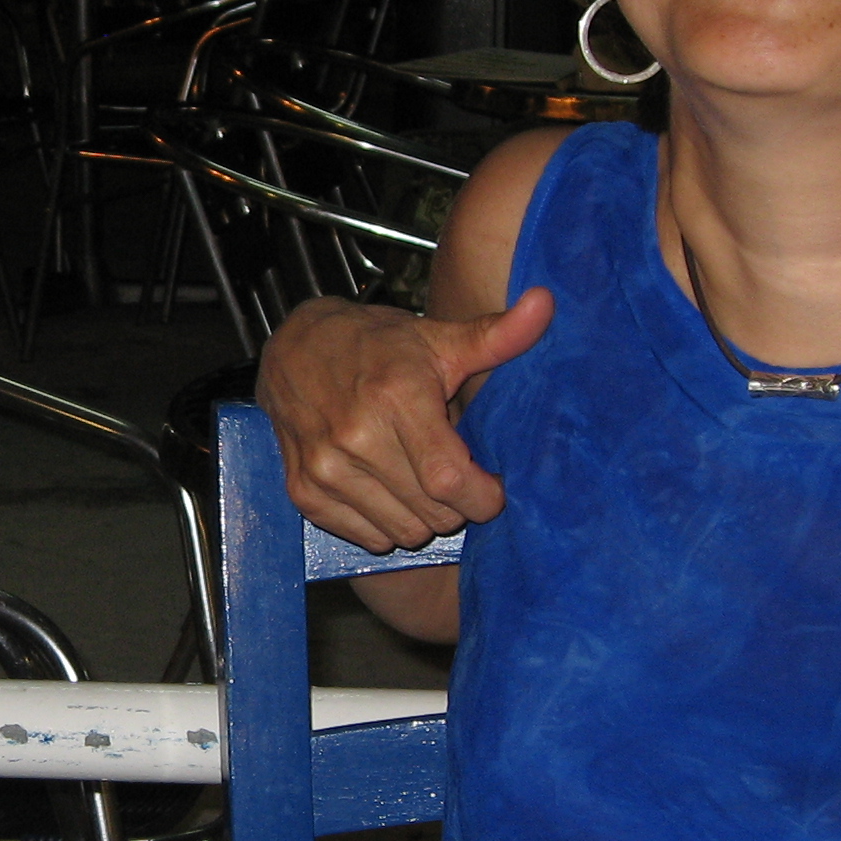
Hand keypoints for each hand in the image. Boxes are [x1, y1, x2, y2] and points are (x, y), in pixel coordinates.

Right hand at [255, 290, 553, 550]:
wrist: (294, 350)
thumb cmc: (376, 346)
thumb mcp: (438, 339)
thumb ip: (496, 336)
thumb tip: (546, 303)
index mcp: (396, 397)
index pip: (450, 480)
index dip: (483, 497)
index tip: (492, 488)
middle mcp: (356, 436)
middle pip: (432, 512)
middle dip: (457, 505)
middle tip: (453, 476)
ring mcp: (325, 467)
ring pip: (402, 531)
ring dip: (422, 517)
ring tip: (419, 481)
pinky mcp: (304, 491)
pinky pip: (367, 536)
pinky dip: (385, 524)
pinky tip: (387, 490)